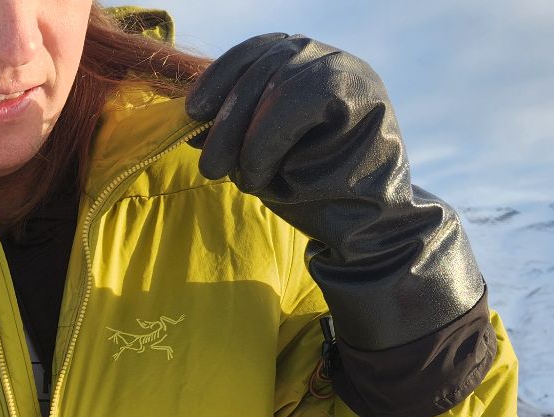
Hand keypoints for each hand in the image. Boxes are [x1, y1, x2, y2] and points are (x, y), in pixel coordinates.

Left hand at [185, 33, 483, 350]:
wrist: (364, 226)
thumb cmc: (310, 190)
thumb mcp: (258, 153)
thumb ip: (232, 129)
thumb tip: (189, 117)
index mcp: (299, 64)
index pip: (253, 53)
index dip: (218, 77)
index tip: (193, 112)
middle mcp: (325, 57)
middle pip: (263, 65)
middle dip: (227, 119)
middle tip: (210, 168)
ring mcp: (348, 69)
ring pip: (281, 78)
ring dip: (248, 134)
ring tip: (246, 178)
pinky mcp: (362, 91)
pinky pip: (301, 96)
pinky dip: (270, 137)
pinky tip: (263, 172)